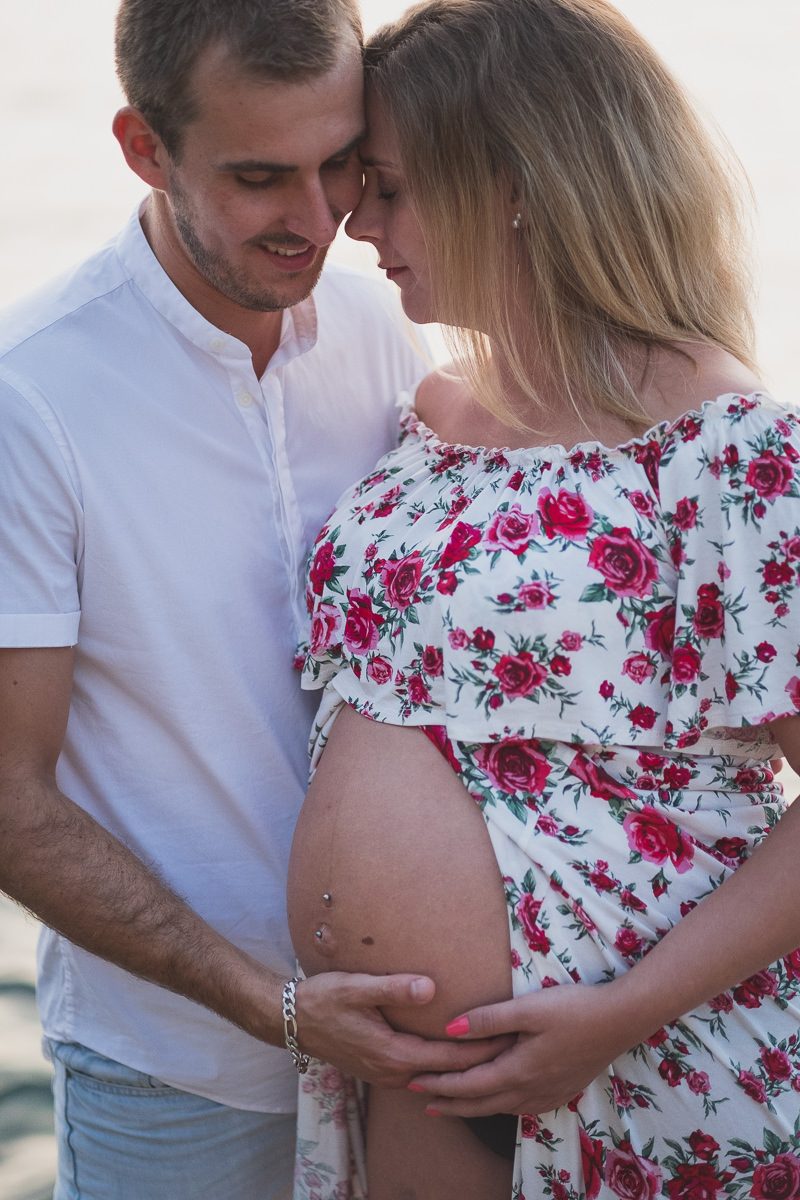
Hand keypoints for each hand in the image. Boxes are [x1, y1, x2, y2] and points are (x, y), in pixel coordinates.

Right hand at [295, 971, 512, 1088]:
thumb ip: (394, 988)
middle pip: (449, 1072)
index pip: (451, 1059)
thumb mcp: (356, 987)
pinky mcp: (383, 1069)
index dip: (482, 1049)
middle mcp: (394, 1072)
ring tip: (497, 1047)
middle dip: (483, 1059)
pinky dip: (445, 1065)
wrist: (292, 1020)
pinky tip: (458, 1052)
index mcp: (394, 1054)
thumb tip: (430, 987)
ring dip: (465, 1063)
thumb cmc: (324, 999)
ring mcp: (388, 1074)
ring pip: (437, 1075)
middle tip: (518, 1043)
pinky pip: (423, 1072)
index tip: (512, 1037)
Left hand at [409, 980, 640, 1115]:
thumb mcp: (528, 1008)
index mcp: (518, 1070)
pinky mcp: (561, 1091)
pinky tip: (496, 1100)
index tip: (413, 1081)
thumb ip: (488, 1020)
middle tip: (422, 1101)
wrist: (621, 1020)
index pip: (468, 1084)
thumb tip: (448, 1028)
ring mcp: (548, 1095)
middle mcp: (530, 1091)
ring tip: (451, 1103)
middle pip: (480, 1103)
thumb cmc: (573, 1008)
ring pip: (500, 1108)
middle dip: (449, 1102)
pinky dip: (498, 1105)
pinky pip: (521, 1107)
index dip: (439, 1085)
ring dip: (472, 1106)